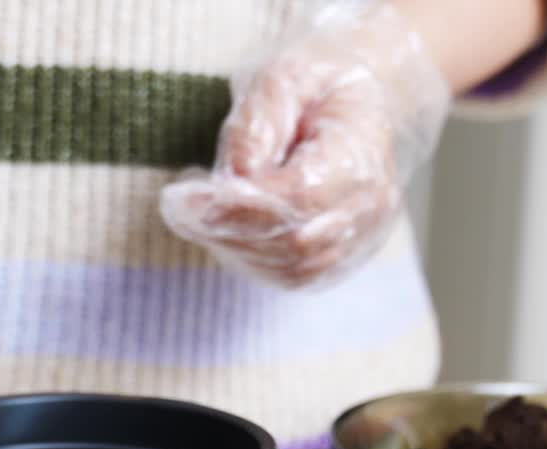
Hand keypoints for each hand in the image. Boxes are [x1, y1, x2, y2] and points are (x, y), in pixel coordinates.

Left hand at [160, 3, 450, 287]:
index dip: (235, 205)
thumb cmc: (318, 83)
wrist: (364, 100)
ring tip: (192, 212)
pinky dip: (247, 257)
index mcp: (362, 155)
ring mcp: (359, 239)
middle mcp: (370, 208)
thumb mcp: (284, 74)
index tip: (180, 194)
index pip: (299, 198)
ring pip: (289, 269)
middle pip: (293, 245)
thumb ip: (258, 122)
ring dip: (230, 246)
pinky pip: (291, 275)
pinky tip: (219, 227)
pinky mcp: (340, 256)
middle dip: (224, 230)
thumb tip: (233, 180)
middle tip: (176, 205)